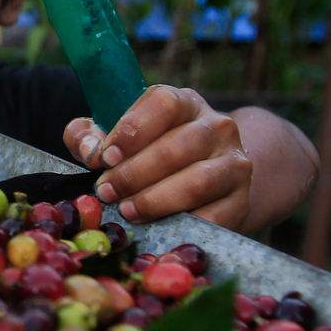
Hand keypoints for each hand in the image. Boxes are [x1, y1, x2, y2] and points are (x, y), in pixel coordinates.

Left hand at [62, 85, 252, 229]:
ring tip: (127, 210)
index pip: (164, 104)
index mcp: (184, 102)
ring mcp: (234, 162)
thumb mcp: (118, 136)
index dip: (132, 130)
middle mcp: (216, 127)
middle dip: (134, 174)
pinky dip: (182, 224)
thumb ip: (89, 136)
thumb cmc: (150, 152)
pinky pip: (214, 215)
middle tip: (107, 191)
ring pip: (197, 181)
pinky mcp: (241, 199)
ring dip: (156, 199)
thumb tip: (89, 149)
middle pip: (176, 148)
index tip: (106, 157)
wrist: (209, 178)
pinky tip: (159, 228)